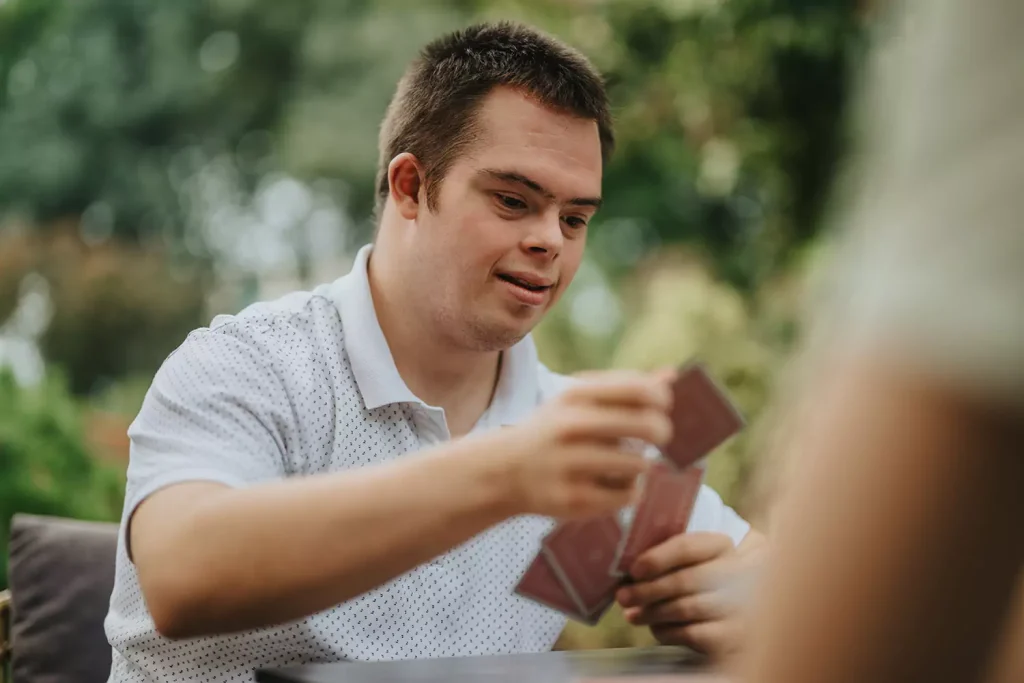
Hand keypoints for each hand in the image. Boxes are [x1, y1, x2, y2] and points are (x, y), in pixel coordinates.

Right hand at [497, 370, 673, 519]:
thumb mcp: (577, 401)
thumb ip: (623, 388)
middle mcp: (571, 427)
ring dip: (641, 464)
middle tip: (660, 437)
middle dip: (663, 432)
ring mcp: (571, 465)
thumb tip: (671, 378)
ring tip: (627, 463)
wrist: (504, 471)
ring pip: (640, 464)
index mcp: (574, 396)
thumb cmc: (552, 430)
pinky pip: (628, 495)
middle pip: (648, 426)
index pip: (639, 389)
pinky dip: (629, 491)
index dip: (662, 398)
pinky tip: (614, 484)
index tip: (662, 407)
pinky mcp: (573, 499)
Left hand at [617, 531, 761, 659]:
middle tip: (623, 596)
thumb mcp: (685, 564)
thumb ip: (662, 561)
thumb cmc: (697, 583)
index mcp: (719, 546)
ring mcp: (737, 606)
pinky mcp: (731, 637)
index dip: (657, 558)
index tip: (634, 570)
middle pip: (685, 579)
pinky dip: (667, 632)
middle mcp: (736, 573)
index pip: (687, 546)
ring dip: (652, 612)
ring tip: (632, 615)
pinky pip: (691, 633)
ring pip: (686, 608)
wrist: (731, 619)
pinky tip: (655, 629)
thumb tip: (626, 573)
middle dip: (648, 590)